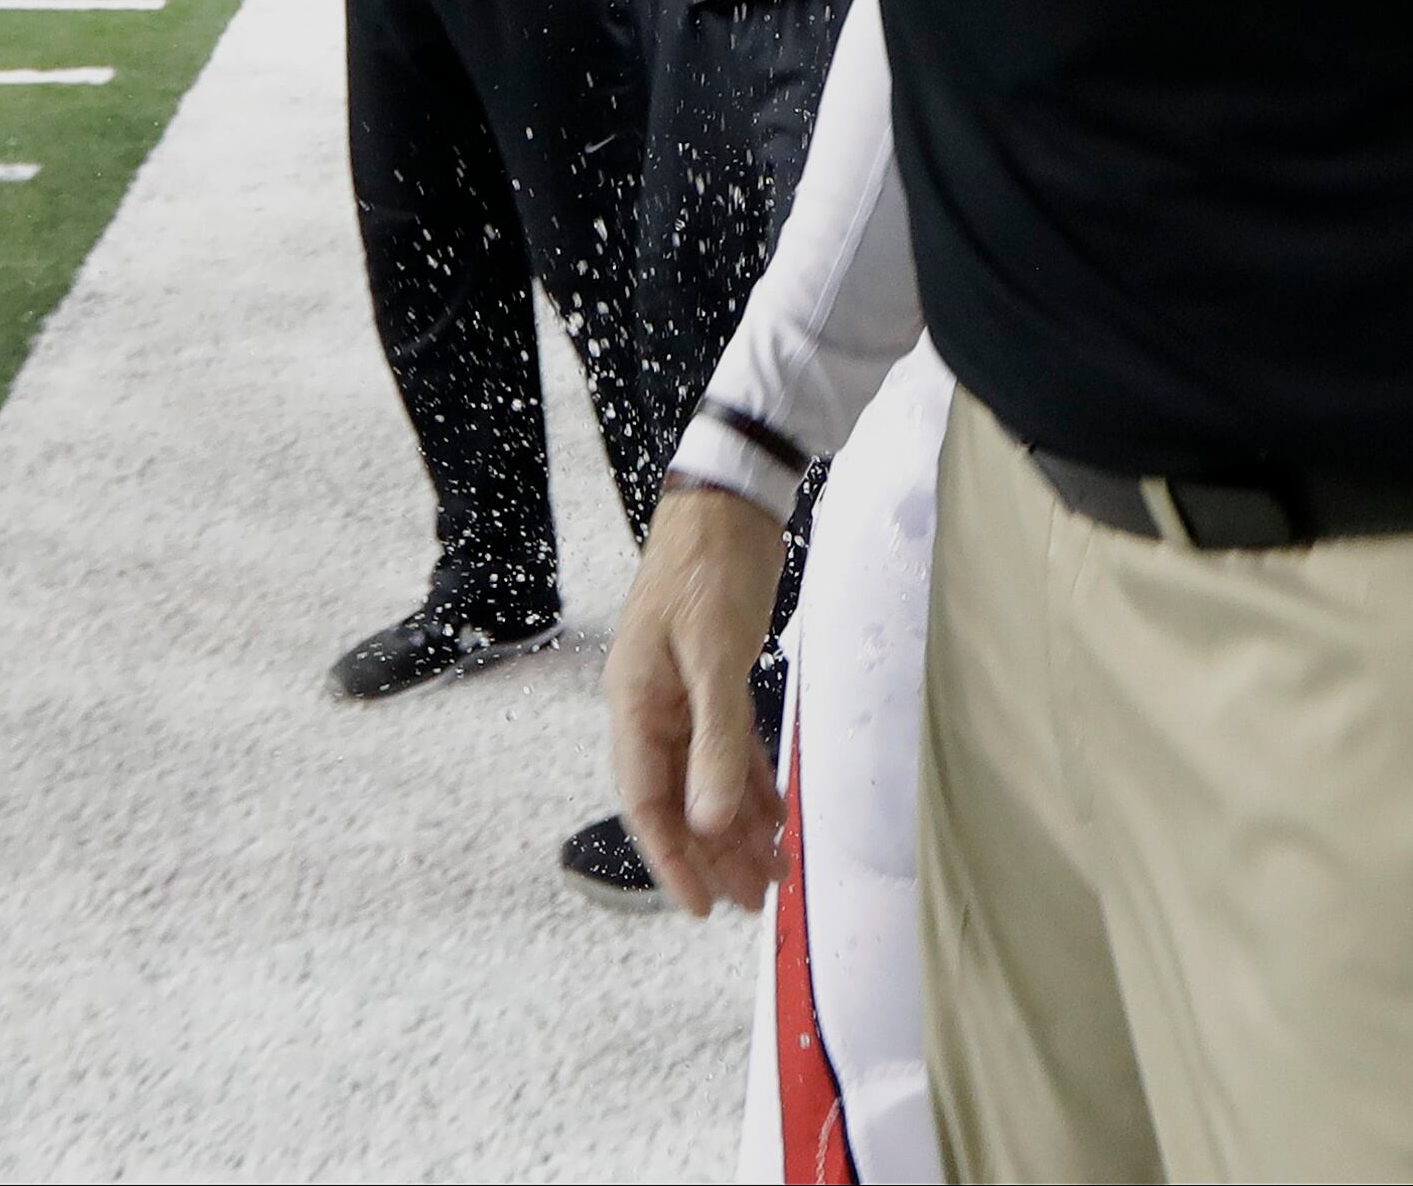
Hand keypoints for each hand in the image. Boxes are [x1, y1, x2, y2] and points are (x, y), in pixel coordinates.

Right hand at [608, 481, 791, 916]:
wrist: (728, 504)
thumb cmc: (710, 569)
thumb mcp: (716, 656)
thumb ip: (714, 740)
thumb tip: (709, 818)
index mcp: (635, 706)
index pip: (647, 802)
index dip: (672, 859)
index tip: (700, 907)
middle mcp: (653, 708)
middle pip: (680, 800)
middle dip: (714, 854)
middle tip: (753, 900)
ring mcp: (684, 695)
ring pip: (708, 779)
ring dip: (738, 824)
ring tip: (772, 871)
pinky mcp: (716, 678)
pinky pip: (730, 747)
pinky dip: (753, 781)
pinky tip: (776, 813)